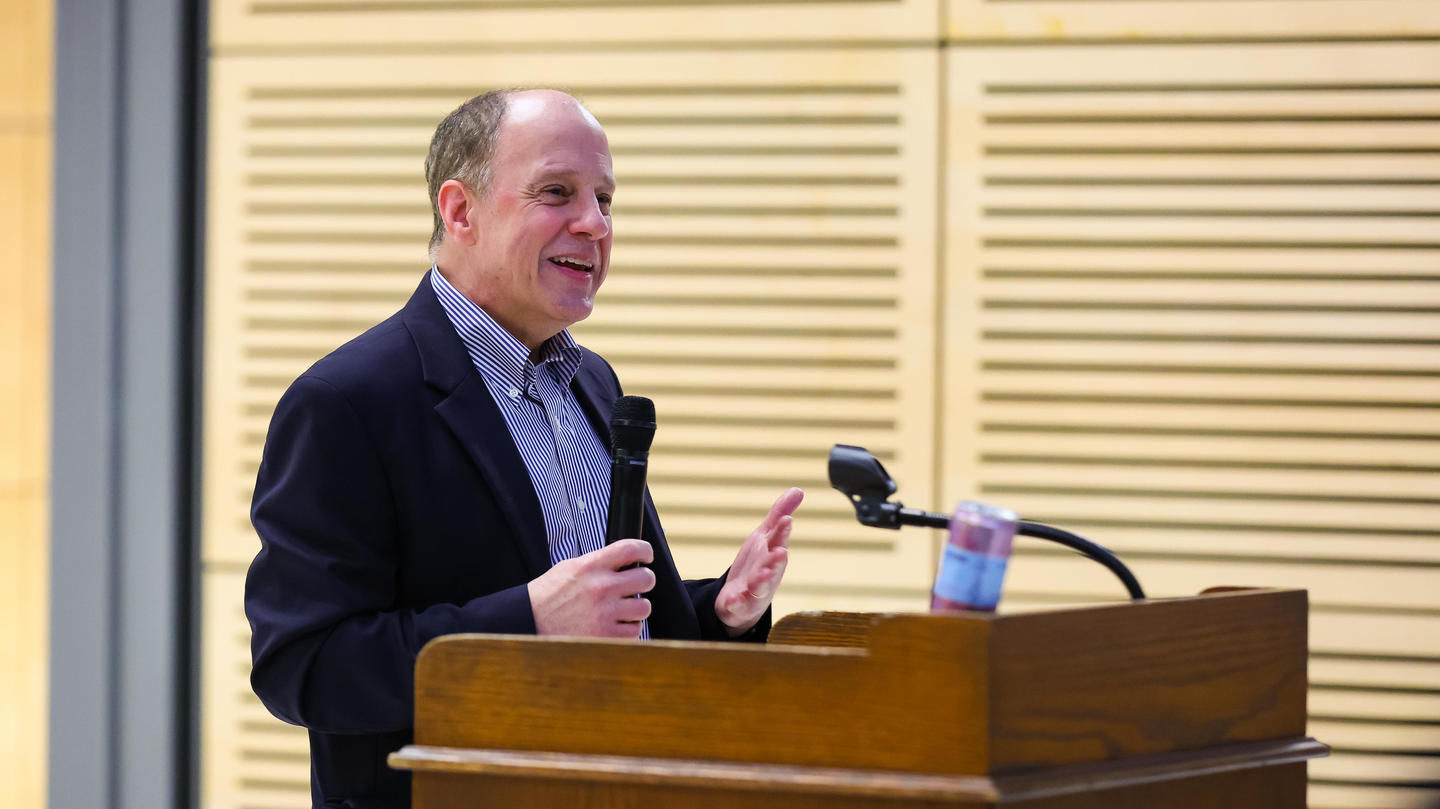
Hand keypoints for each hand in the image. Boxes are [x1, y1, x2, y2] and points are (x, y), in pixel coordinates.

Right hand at [528, 539, 655, 637]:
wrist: (528, 622)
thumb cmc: (549, 595)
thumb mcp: (569, 568)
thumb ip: (598, 562)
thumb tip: (625, 560)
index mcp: (591, 566)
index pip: (631, 549)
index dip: (645, 550)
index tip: (647, 556)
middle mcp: (601, 587)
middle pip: (646, 578)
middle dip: (644, 581)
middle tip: (635, 586)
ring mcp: (605, 613)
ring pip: (644, 607)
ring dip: (637, 608)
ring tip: (623, 609)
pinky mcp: (606, 636)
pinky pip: (635, 631)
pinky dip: (628, 629)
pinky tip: (616, 625)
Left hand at [714, 487, 803, 636]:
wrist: (742, 600)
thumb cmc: (757, 564)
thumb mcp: (765, 536)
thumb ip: (779, 513)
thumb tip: (798, 490)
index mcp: (772, 555)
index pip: (778, 541)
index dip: (782, 532)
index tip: (786, 520)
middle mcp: (767, 572)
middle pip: (772, 564)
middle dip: (776, 558)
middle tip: (781, 551)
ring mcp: (753, 590)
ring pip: (759, 585)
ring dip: (762, 580)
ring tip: (763, 573)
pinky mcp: (738, 604)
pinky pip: (737, 604)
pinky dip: (735, 602)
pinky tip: (732, 599)